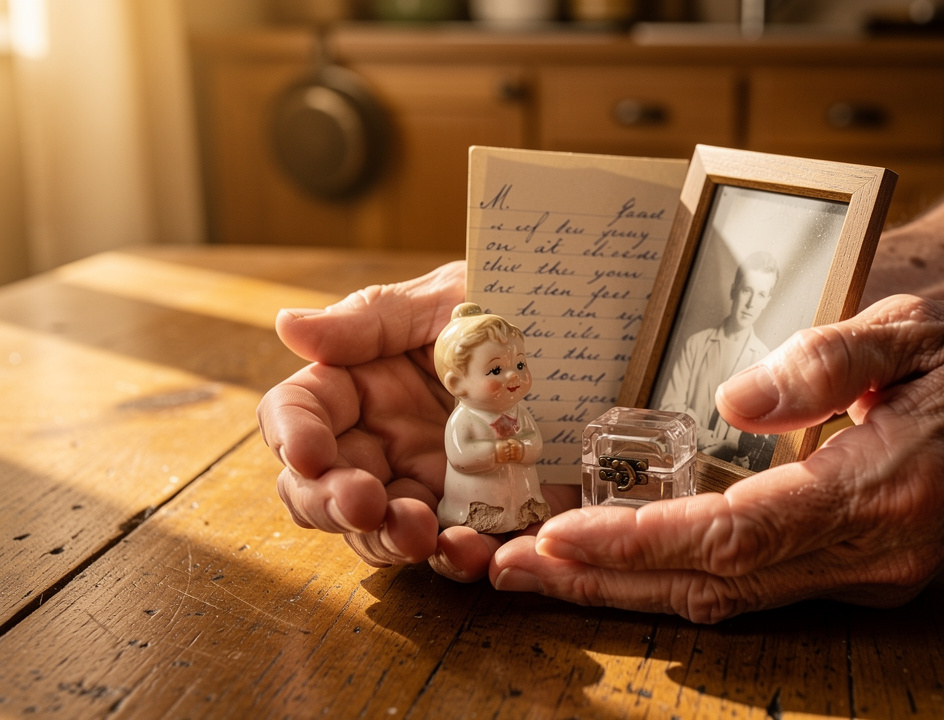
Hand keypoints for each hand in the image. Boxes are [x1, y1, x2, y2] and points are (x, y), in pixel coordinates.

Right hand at [257, 262, 576, 579]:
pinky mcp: (482, 514)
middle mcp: (382, 444)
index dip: (293, 437)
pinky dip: (460, 558)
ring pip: (381, 532)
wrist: (585, 338)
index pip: (299, 414)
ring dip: (390, 541)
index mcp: (359, 385)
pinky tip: (476, 552)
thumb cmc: (508, 306)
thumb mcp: (448, 300)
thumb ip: (373, 319)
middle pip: (322, 490)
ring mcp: (428, 485)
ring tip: (422, 535)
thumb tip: (288, 325)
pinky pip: (459, 549)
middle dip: (332, 506)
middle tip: (364, 507)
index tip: (310, 455)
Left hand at [489, 295, 943, 621]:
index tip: (552, 539)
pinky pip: (759, 588)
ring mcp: (871, 574)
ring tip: (543, 571)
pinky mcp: (866, 572)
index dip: (636, 543)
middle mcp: (872, 552)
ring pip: (731, 599)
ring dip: (633, 590)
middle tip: (509, 568)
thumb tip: (729, 401)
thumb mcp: (917, 329)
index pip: (733, 532)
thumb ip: (824, 361)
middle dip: (606, 584)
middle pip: (715, 585)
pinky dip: (683, 578)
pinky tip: (628, 561)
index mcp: (881, 488)